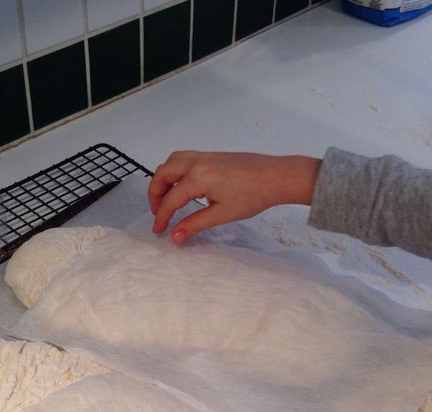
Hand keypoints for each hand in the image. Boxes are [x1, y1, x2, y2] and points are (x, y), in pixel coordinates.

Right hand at [148, 151, 320, 243]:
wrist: (276, 176)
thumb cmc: (253, 195)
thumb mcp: (222, 214)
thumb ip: (195, 224)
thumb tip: (176, 236)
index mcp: (197, 178)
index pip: (170, 200)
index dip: (162, 217)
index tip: (159, 231)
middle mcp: (196, 163)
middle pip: (163, 174)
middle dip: (155, 194)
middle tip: (158, 213)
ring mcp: (204, 156)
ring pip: (172, 162)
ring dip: (163, 179)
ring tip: (166, 197)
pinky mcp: (212, 155)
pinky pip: (184, 158)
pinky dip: (175, 171)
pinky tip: (184, 185)